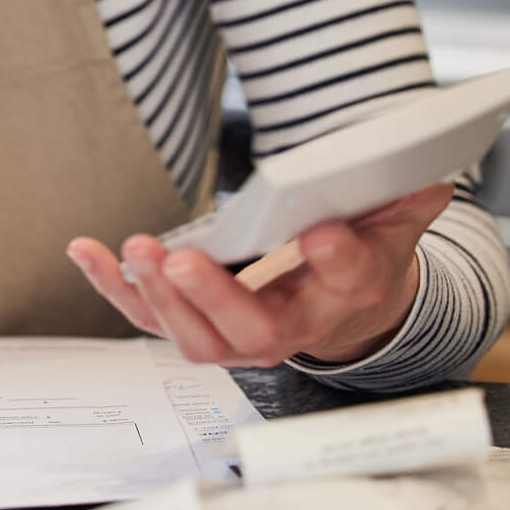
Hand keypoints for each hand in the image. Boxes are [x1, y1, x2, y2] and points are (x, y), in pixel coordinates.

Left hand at [67, 184, 454, 367]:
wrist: (343, 311)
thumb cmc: (361, 261)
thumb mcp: (395, 227)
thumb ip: (406, 200)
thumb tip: (424, 173)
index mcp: (346, 294)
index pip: (344, 279)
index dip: (334, 258)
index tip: (322, 231)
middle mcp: (289, 328)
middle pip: (250, 329)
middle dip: (213, 297)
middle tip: (181, 261)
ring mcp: (236, 336)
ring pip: (194, 335)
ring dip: (156, 296)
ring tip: (135, 251)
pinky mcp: (195, 326)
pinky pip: (149, 316)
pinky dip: (113, 287)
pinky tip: (86, 250)